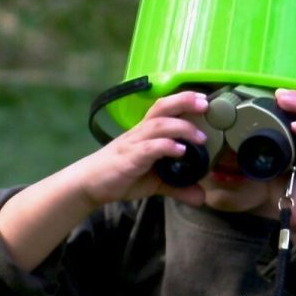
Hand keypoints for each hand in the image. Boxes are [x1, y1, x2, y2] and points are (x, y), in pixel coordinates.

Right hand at [69, 91, 209, 206]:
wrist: (90, 184)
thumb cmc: (121, 176)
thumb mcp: (156, 183)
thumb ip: (179, 187)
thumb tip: (202, 197)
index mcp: (146, 132)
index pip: (165, 108)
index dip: (183, 100)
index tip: (204, 98)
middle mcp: (141, 132)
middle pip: (162, 107)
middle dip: (184, 102)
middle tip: (205, 104)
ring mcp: (134, 143)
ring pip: (158, 125)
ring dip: (182, 128)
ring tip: (201, 138)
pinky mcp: (129, 158)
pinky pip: (149, 147)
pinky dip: (166, 146)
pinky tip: (180, 151)